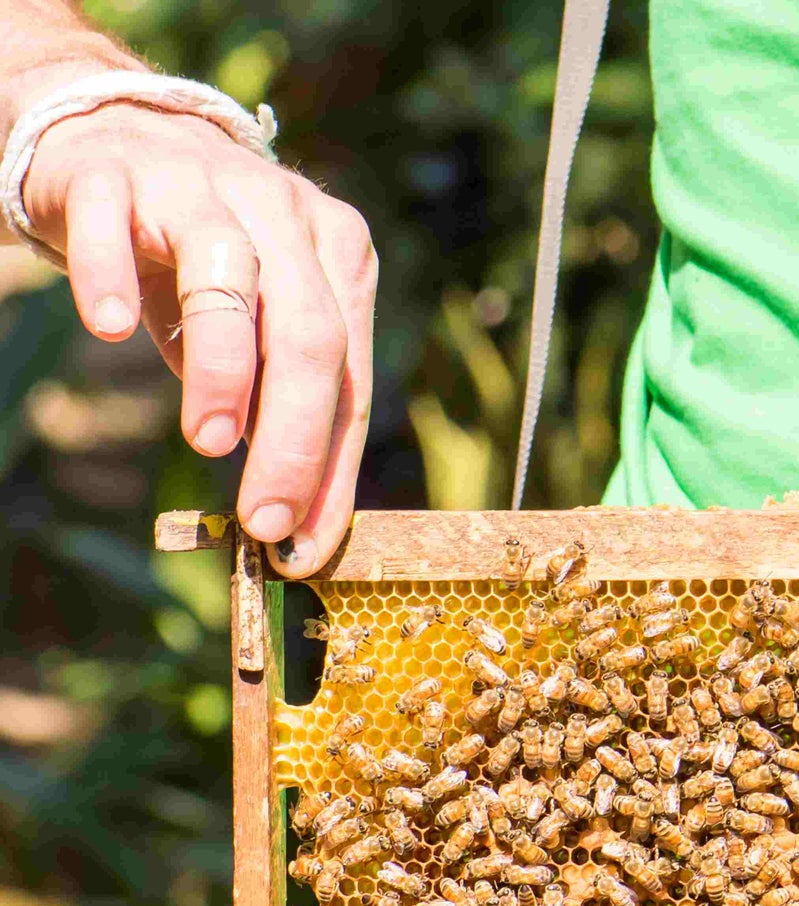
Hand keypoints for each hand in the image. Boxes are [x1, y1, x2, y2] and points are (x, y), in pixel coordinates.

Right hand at [21, 99, 374, 577]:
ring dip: (224, 369)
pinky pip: (115, 225)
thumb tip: (297, 516)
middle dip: (294, 439)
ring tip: (209, 442)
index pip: (352, 377)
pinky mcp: (116, 173)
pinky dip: (113, 278)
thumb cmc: (201, 260)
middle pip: (310, 335)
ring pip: (231, 278)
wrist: (115, 138)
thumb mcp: (258, 326)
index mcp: (338, 256)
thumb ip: (281, 402)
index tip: (308, 542)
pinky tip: (113, 330)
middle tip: (264, 517)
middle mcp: (285, 213)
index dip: (334, 467)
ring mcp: (203, 185)